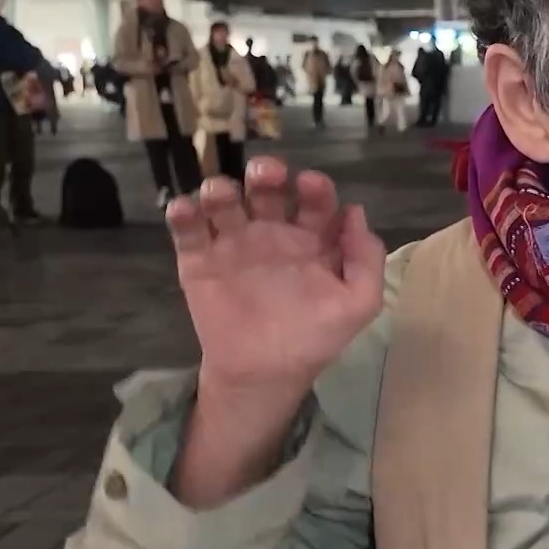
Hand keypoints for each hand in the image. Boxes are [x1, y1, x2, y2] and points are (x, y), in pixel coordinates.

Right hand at [169, 156, 385, 393]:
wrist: (265, 375)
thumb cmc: (315, 337)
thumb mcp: (358, 304)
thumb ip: (366, 261)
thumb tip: (355, 211)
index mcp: (312, 239)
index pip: (315, 201)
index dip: (315, 187)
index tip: (310, 183)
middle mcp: (273, 232)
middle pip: (267, 190)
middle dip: (266, 174)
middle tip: (265, 172)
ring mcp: (234, 243)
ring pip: (225, 203)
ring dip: (221, 189)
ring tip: (219, 194)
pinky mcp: (199, 261)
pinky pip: (188, 231)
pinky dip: (183, 214)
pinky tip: (184, 210)